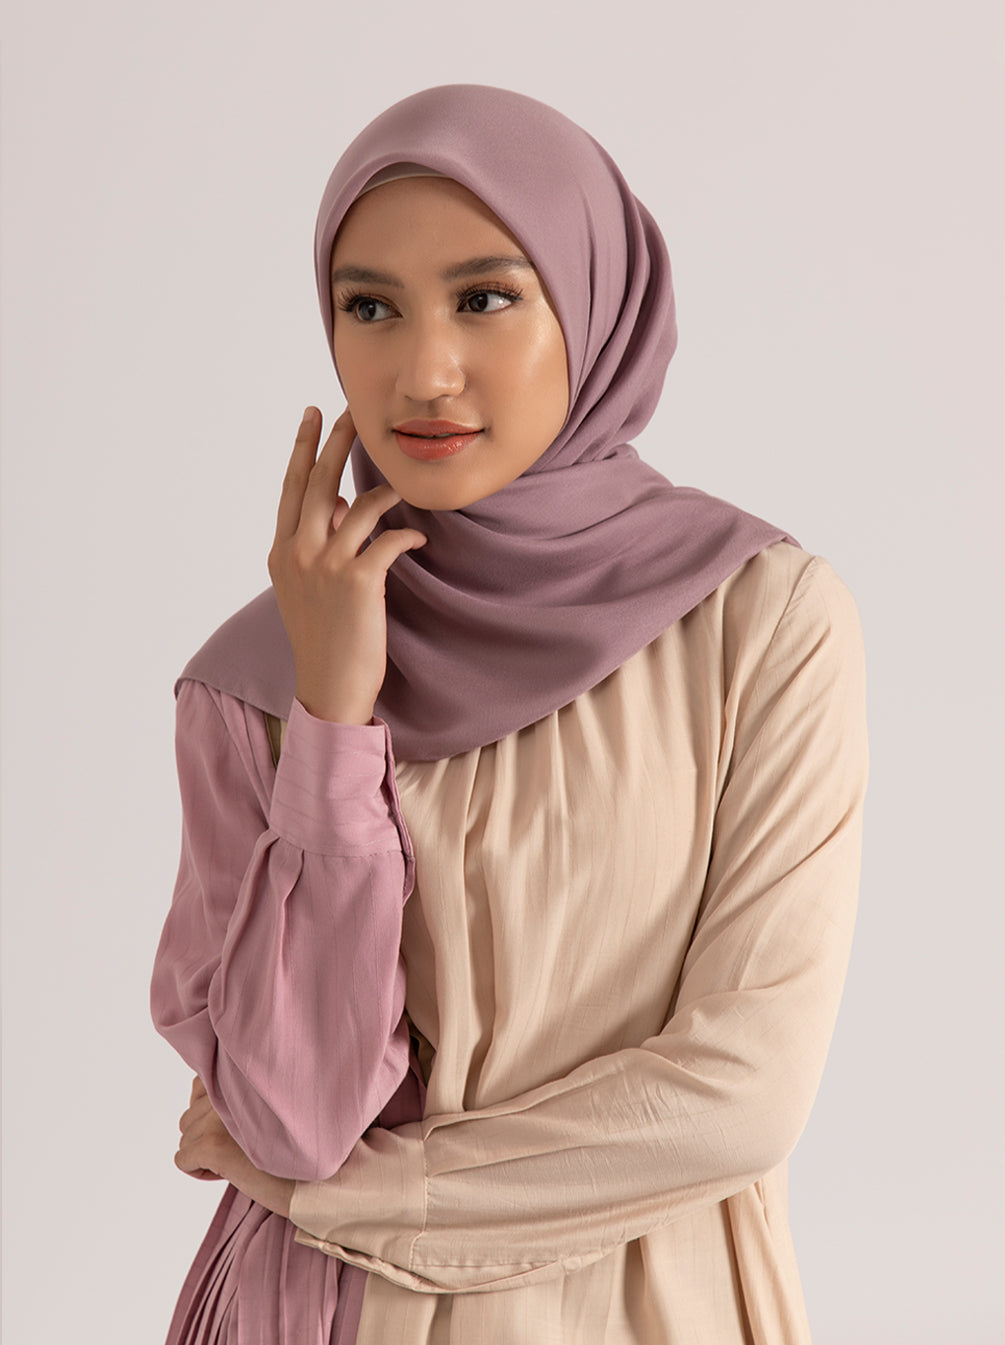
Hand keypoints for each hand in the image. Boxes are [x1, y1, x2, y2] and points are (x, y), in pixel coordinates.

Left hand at [175, 1076, 294, 1218]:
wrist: (315, 1178)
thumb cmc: (294, 1145)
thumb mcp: (266, 1107)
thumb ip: (237, 1094)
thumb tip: (200, 1098)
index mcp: (241, 1076)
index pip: (200, 1085)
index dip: (212, 1112)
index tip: (236, 1129)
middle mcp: (228, 1088)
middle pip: (189, 1118)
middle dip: (207, 1137)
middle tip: (241, 1148)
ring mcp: (218, 1116)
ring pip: (185, 1139)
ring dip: (204, 1154)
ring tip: (238, 1158)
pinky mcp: (213, 1144)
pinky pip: (182, 1160)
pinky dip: (199, 1171)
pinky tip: (228, 1172)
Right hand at [268, 406, 426, 723]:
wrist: (330, 685)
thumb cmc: (325, 636)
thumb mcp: (307, 587)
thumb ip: (317, 543)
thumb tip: (339, 504)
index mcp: (281, 552)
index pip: (291, 487)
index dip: (302, 447)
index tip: (312, 413)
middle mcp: (298, 553)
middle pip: (319, 482)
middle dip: (339, 441)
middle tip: (356, 411)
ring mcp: (326, 566)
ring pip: (360, 506)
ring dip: (387, 492)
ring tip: (405, 487)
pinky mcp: (358, 581)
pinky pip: (388, 538)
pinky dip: (407, 534)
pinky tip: (418, 538)